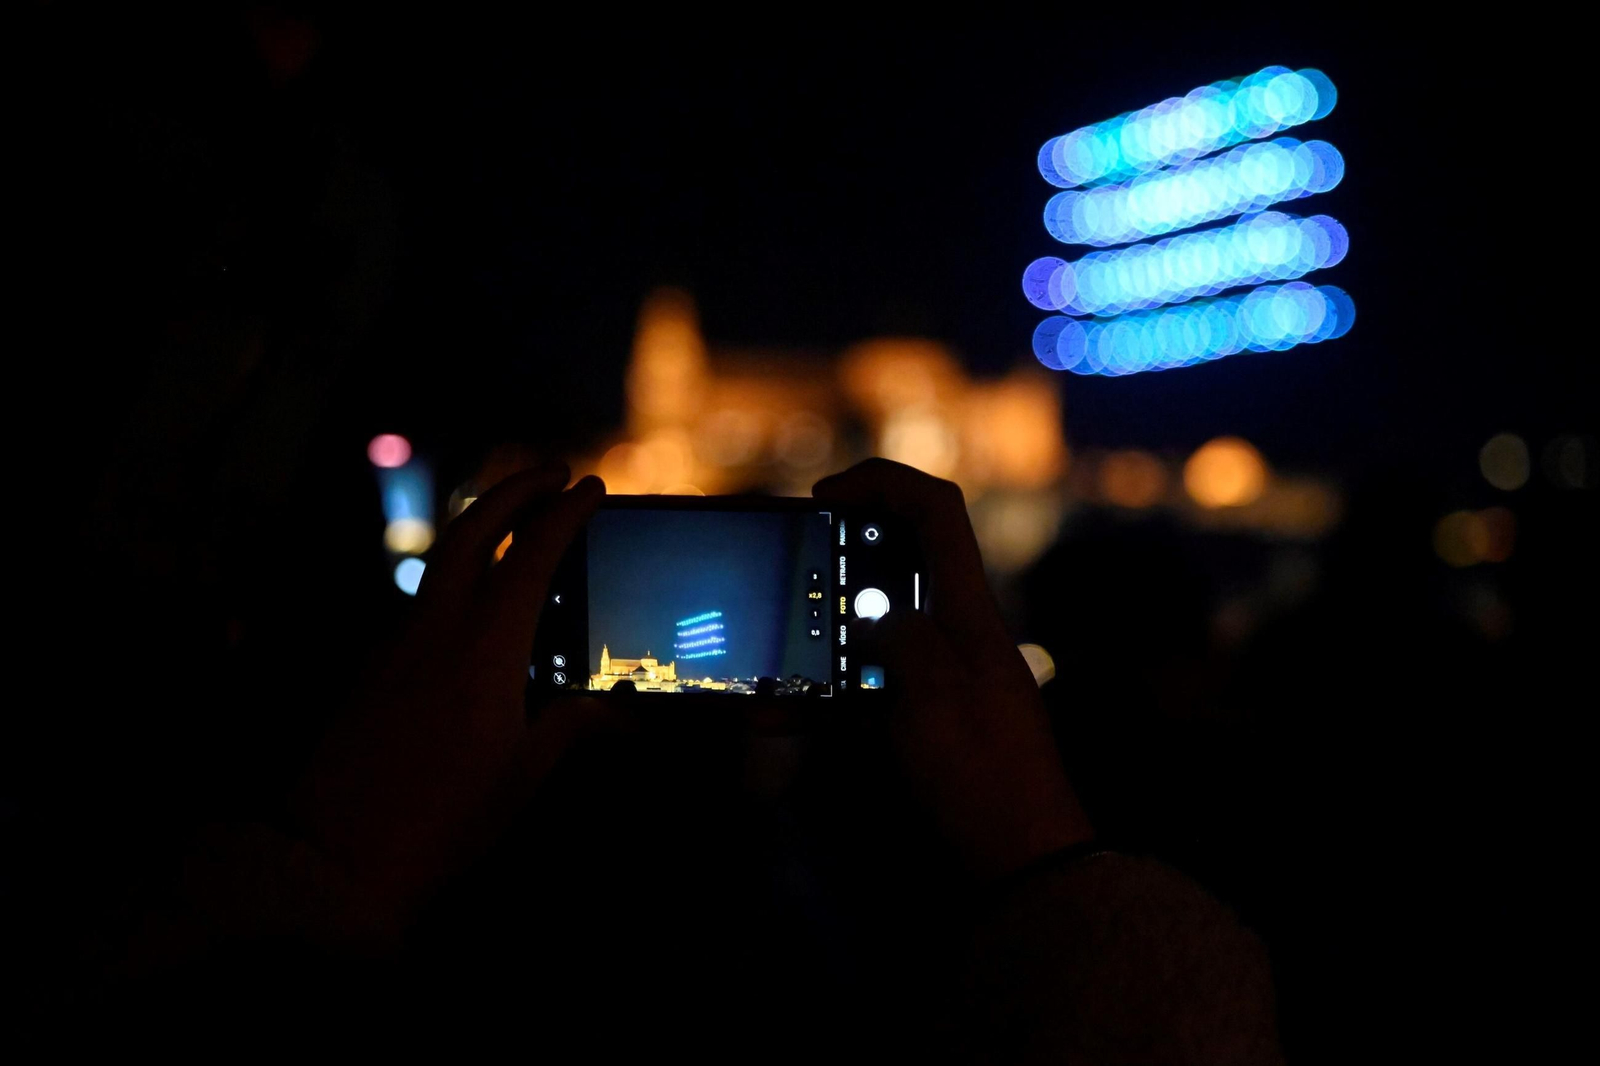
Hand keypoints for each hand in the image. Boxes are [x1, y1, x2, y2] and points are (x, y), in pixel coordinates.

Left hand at [294, 464, 609, 936]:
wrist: (335, 855)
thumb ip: (572, 728)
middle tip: (550, 472)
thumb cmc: (443, 821)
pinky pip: (419, 602)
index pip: (532, 555)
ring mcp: (396, 643)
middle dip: (513, 490)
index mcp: (486, 645)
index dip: (565, 514)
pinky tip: (470, 606)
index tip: (591, 486)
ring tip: (514, 525)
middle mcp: (437, 627)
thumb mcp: (523, 776)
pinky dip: (454, 579)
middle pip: (472, 529)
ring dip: (479, 528)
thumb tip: (623, 713)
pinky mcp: (371, 668)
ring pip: (439, 561)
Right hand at [813, 459, 1091, 878]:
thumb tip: (878, 619)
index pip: (938, 511)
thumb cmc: (982, 775)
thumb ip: (904, 638)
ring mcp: (942, 677)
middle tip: (789, 578)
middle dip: (839, 561)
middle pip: (900, 562)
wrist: (1021, 863)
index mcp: (970, 612)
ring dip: (823, 634)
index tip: (825, 498)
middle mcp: (957, 633)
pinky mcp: (925, 721)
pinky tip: (781, 715)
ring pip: (872, 628)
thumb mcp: (936, 695)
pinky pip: (867, 689)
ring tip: (773, 659)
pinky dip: (825, 694)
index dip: (883, 484)